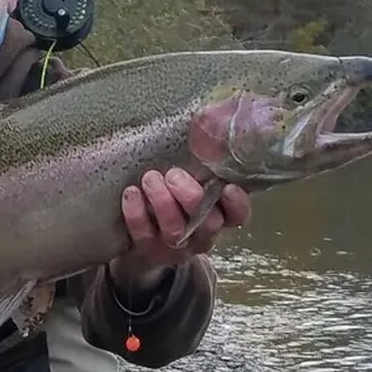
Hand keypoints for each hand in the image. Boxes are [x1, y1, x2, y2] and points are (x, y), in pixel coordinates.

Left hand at [110, 167, 250, 288]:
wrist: (144, 236)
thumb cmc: (175, 198)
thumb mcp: (193, 180)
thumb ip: (204, 164)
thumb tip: (211, 121)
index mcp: (220, 215)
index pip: (238, 215)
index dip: (237, 204)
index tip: (228, 186)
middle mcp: (202, 234)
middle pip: (208, 223)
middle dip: (191, 197)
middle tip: (174, 175)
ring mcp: (176, 246)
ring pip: (176, 230)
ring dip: (163, 202)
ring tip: (150, 178)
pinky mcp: (149, 250)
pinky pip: (144, 235)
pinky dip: (137, 213)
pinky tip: (132, 193)